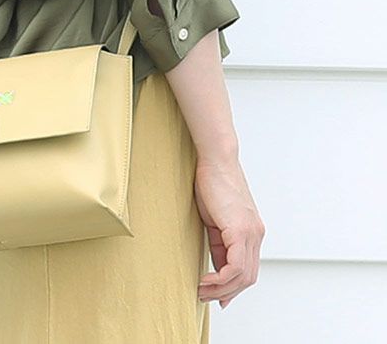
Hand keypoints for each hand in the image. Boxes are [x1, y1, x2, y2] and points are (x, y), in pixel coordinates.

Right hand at [193, 155, 264, 308]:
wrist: (215, 160)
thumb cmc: (211, 184)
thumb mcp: (215, 220)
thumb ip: (220, 243)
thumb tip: (218, 267)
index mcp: (252, 233)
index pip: (247, 269)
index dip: (232, 288)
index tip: (216, 296)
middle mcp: (256, 235)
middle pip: (247, 278)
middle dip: (226, 292)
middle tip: (204, 296)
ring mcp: (251, 233)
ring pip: (243, 276)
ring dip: (221, 288)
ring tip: (201, 290)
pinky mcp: (241, 230)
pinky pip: (236, 266)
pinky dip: (221, 278)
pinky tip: (206, 278)